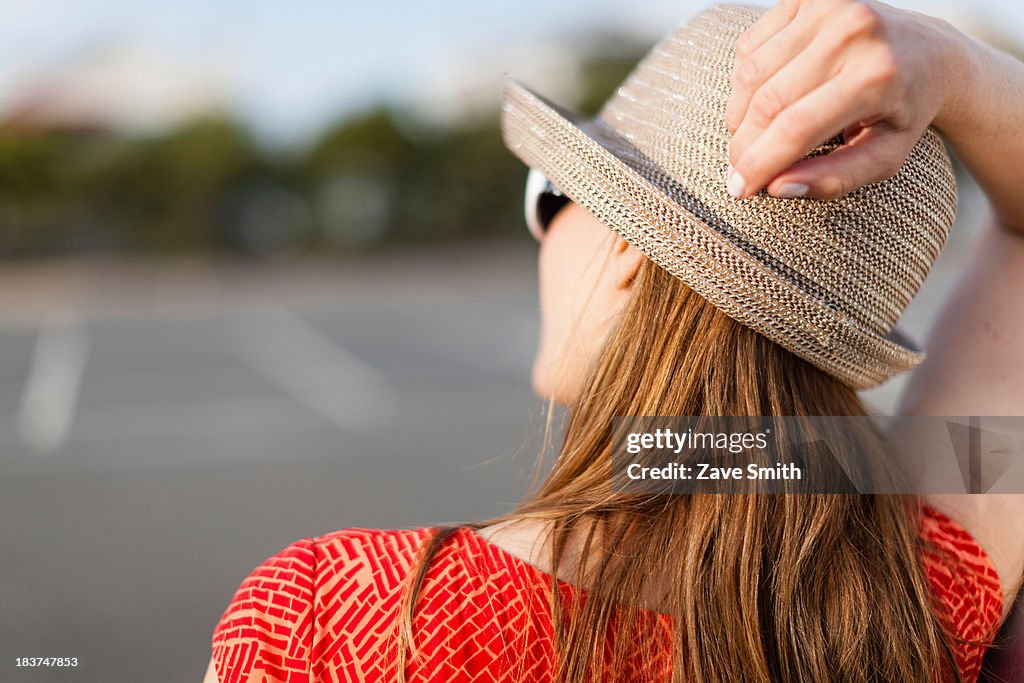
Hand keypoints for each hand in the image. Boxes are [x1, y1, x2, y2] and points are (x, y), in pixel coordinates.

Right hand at [724, 0, 960, 199]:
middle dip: (744, 145)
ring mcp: (828, 5)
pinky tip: (762, 100)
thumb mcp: (884, 158)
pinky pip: (749, 47)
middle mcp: (853, 31)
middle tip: (739, 171)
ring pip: (750, 76)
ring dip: (739, 116)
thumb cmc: (902, 113)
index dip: (759, 164)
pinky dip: (745, 83)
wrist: (929, 51)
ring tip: (752, 138)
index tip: (738, 191)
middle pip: (768, 102)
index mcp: (878, 76)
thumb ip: (834, 179)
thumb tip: (776, 187)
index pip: (796, 128)